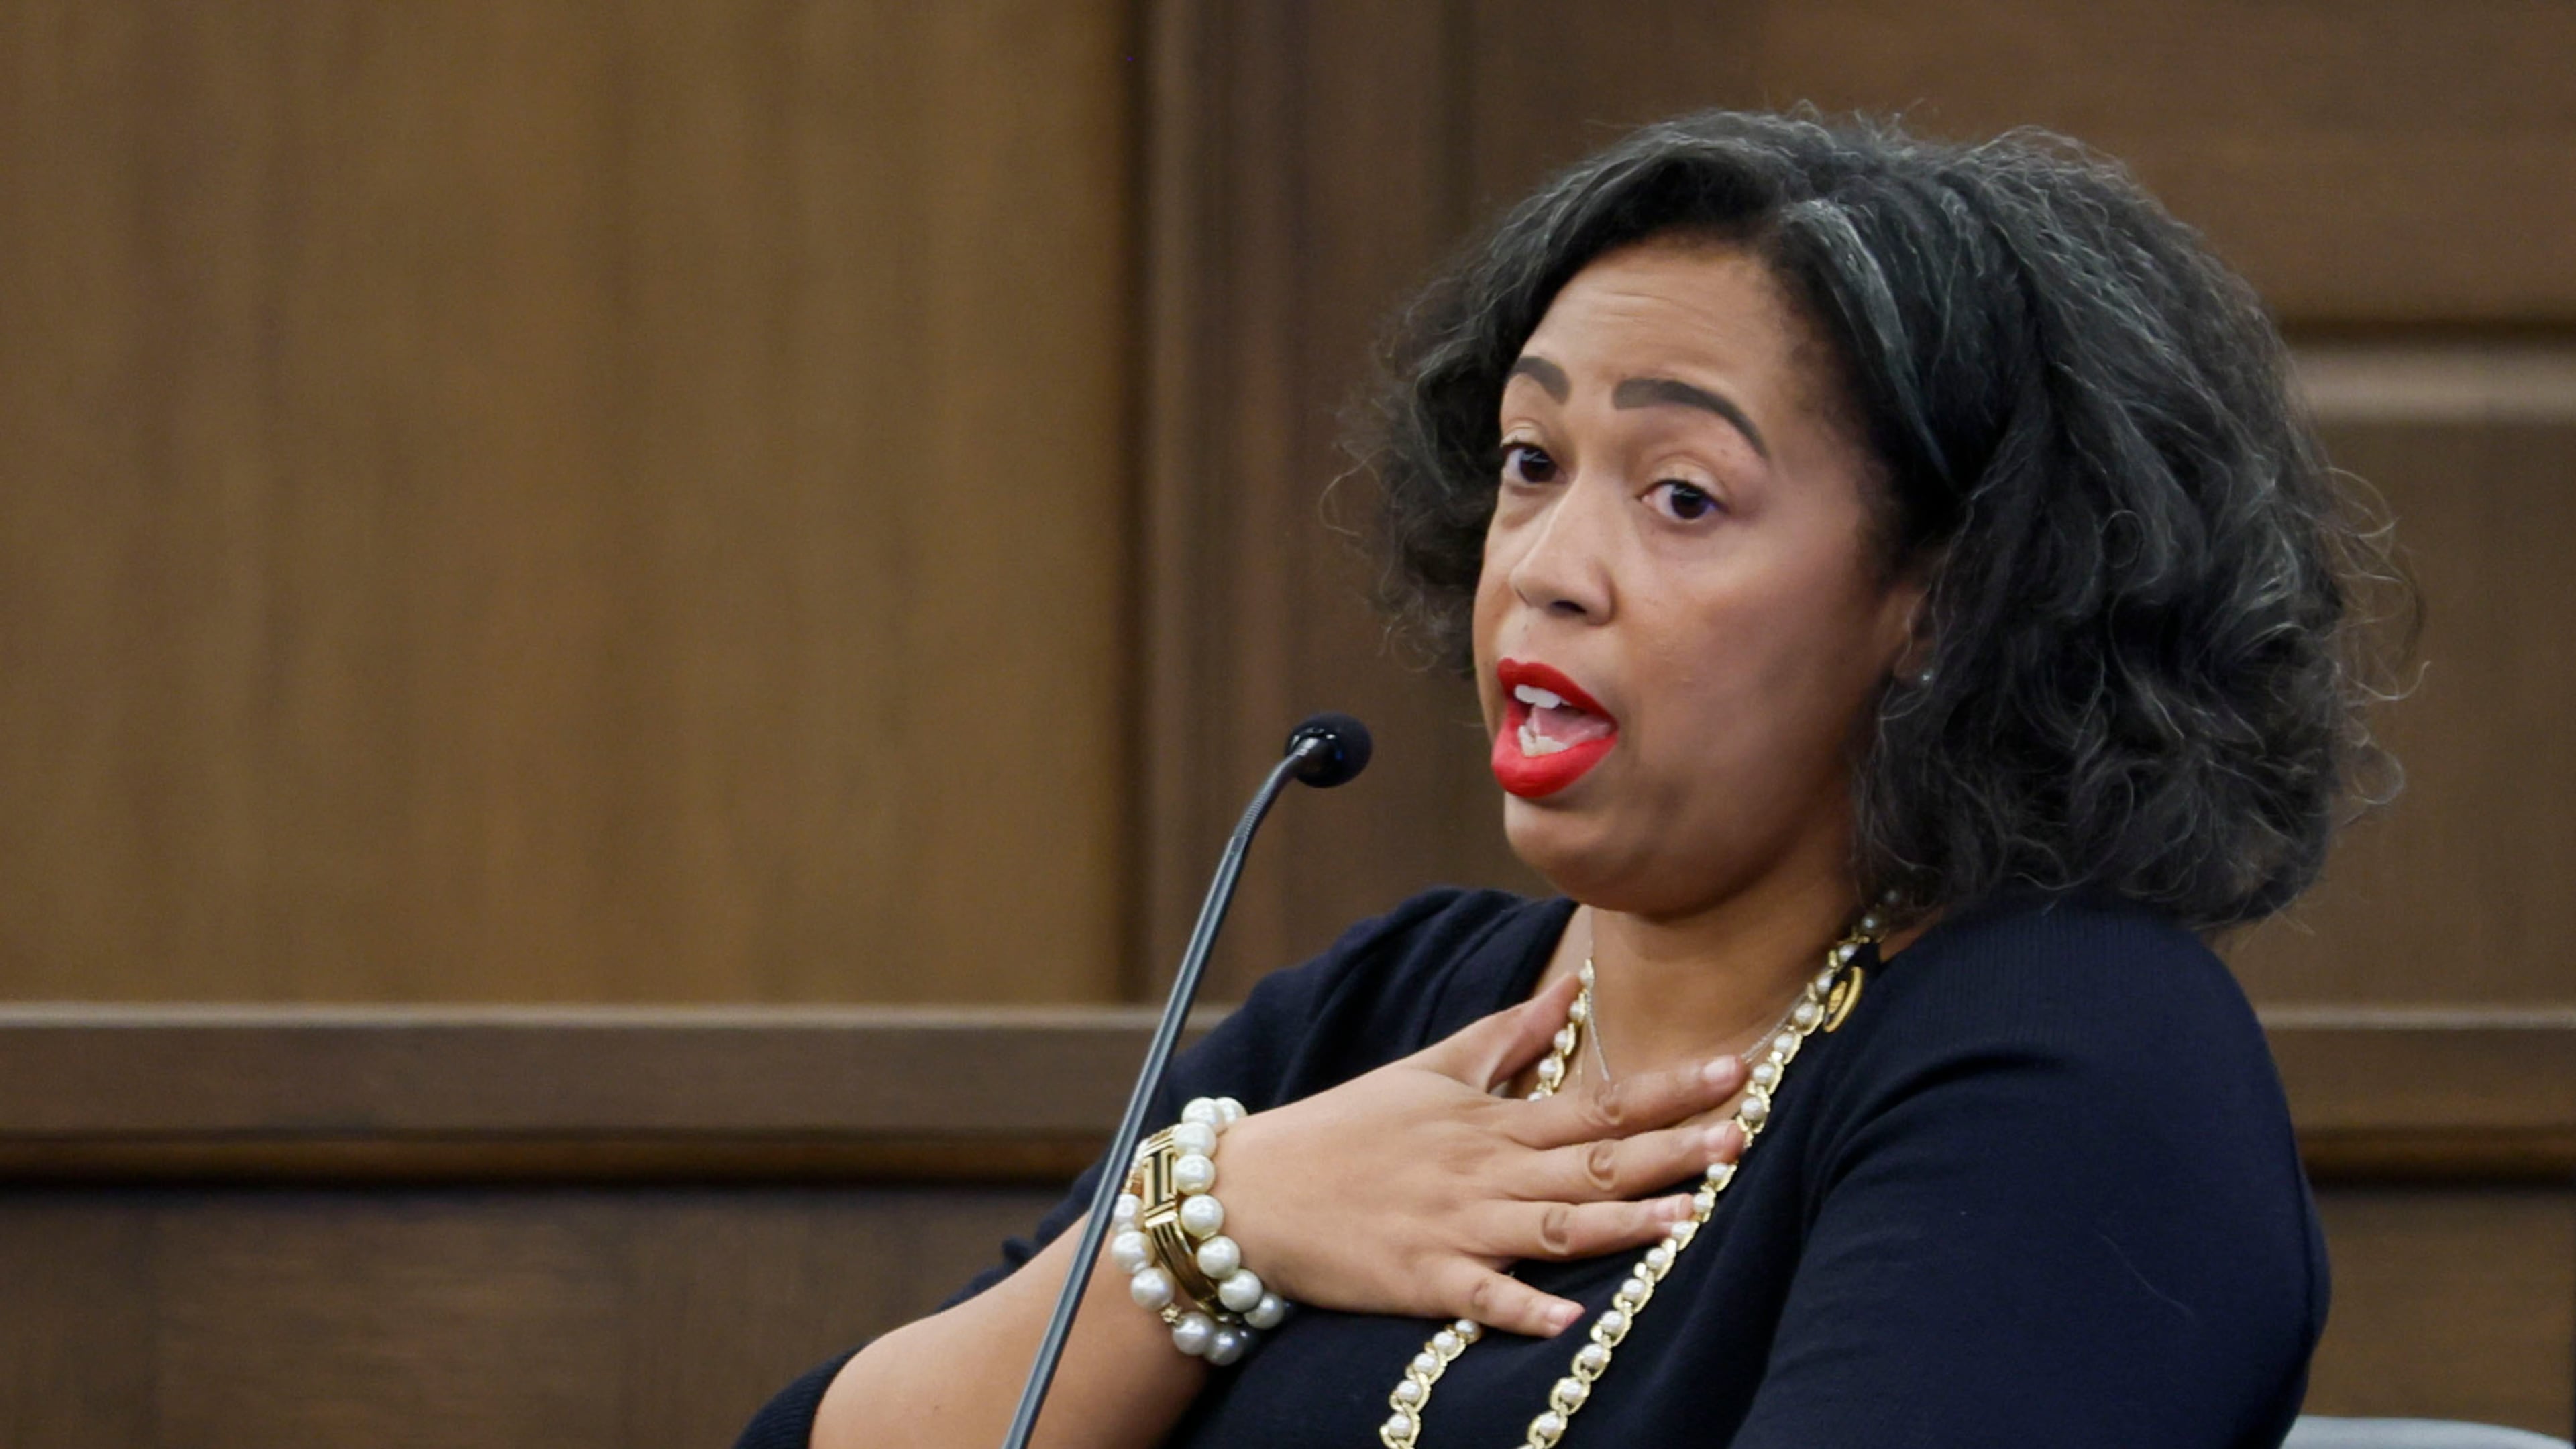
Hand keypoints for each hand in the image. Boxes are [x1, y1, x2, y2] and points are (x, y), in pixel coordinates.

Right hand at [1207, 972, 1748, 1337]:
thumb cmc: (1346, 1128)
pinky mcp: (1422, 1280)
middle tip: (1740, 1136)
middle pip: (1592, 1163)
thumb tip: (1571, 991)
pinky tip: (1569, 1320)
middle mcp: (1483, 1171)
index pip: (1597, 1102)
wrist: (1253, 1190)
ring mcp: (1454, 1226)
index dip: (1668, 1088)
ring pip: (1553, 1226)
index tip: (1734, 1070)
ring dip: (1620, 1225)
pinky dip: (1522, 1309)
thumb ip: (1507, 1035)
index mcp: (1491, 1122)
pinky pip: (1482, 1298)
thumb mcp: (1428, 1069)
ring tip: (1686, 1219)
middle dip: (1669, 1150)